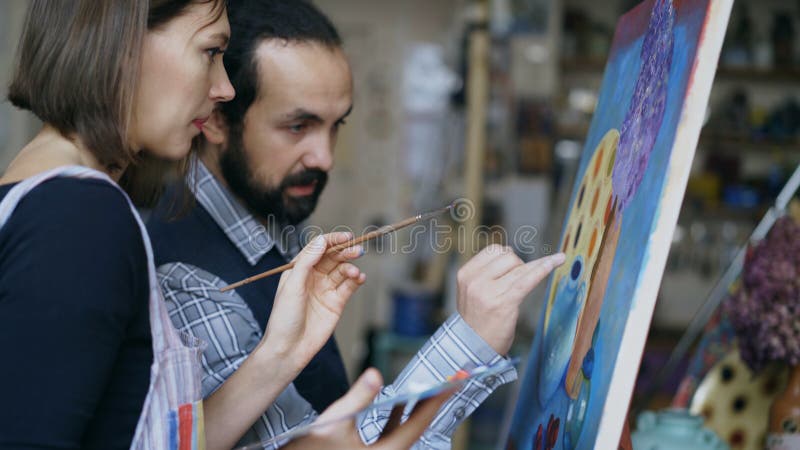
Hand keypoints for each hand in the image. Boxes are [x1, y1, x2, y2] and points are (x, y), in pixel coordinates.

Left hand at [260, 232, 365, 370]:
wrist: (289, 348)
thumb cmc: (284, 318)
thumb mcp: (292, 285)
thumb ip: (307, 261)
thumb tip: (322, 241)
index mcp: (299, 269)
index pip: (318, 248)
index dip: (332, 240)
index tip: (346, 237)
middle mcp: (313, 277)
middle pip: (333, 257)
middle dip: (346, 252)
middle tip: (357, 250)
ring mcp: (326, 289)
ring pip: (343, 270)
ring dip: (351, 267)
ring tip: (354, 273)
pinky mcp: (337, 303)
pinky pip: (349, 286)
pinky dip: (356, 280)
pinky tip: (359, 278)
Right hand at [282, 368, 453, 449]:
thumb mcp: (333, 422)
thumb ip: (357, 398)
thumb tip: (375, 373)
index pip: (418, 423)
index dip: (437, 401)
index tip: (453, 384)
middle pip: (416, 427)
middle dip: (431, 403)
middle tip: (450, 382)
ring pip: (405, 431)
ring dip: (415, 409)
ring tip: (429, 388)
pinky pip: (392, 434)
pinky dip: (398, 417)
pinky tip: (397, 402)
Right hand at [457, 245, 564, 354]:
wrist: (472, 347)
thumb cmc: (477, 319)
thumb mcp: (472, 291)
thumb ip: (486, 272)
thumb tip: (510, 252)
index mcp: (465, 274)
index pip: (493, 250)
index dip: (506, 257)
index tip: (513, 267)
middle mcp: (475, 281)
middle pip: (508, 256)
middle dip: (518, 265)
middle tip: (515, 284)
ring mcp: (489, 292)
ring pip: (520, 267)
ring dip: (535, 268)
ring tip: (544, 269)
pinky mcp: (505, 302)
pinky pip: (529, 279)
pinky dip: (545, 268)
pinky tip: (558, 260)